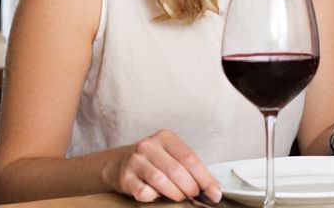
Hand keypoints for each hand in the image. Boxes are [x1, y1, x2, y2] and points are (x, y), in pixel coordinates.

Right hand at [103, 129, 220, 202]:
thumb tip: (213, 187)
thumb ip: (189, 167)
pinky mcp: (125, 178)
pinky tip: (158, 195)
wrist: (118, 163)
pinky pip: (144, 192)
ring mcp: (135, 161)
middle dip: (191, 187)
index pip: (190, 157)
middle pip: (176, 170)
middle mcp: (148, 146)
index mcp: (165, 137)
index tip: (215, 191)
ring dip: (176, 193)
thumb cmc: (152, 160)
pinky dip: (155, 197)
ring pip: (161, 181)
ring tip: (181, 197)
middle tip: (197, 196)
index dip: (204, 177)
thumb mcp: (170, 155)